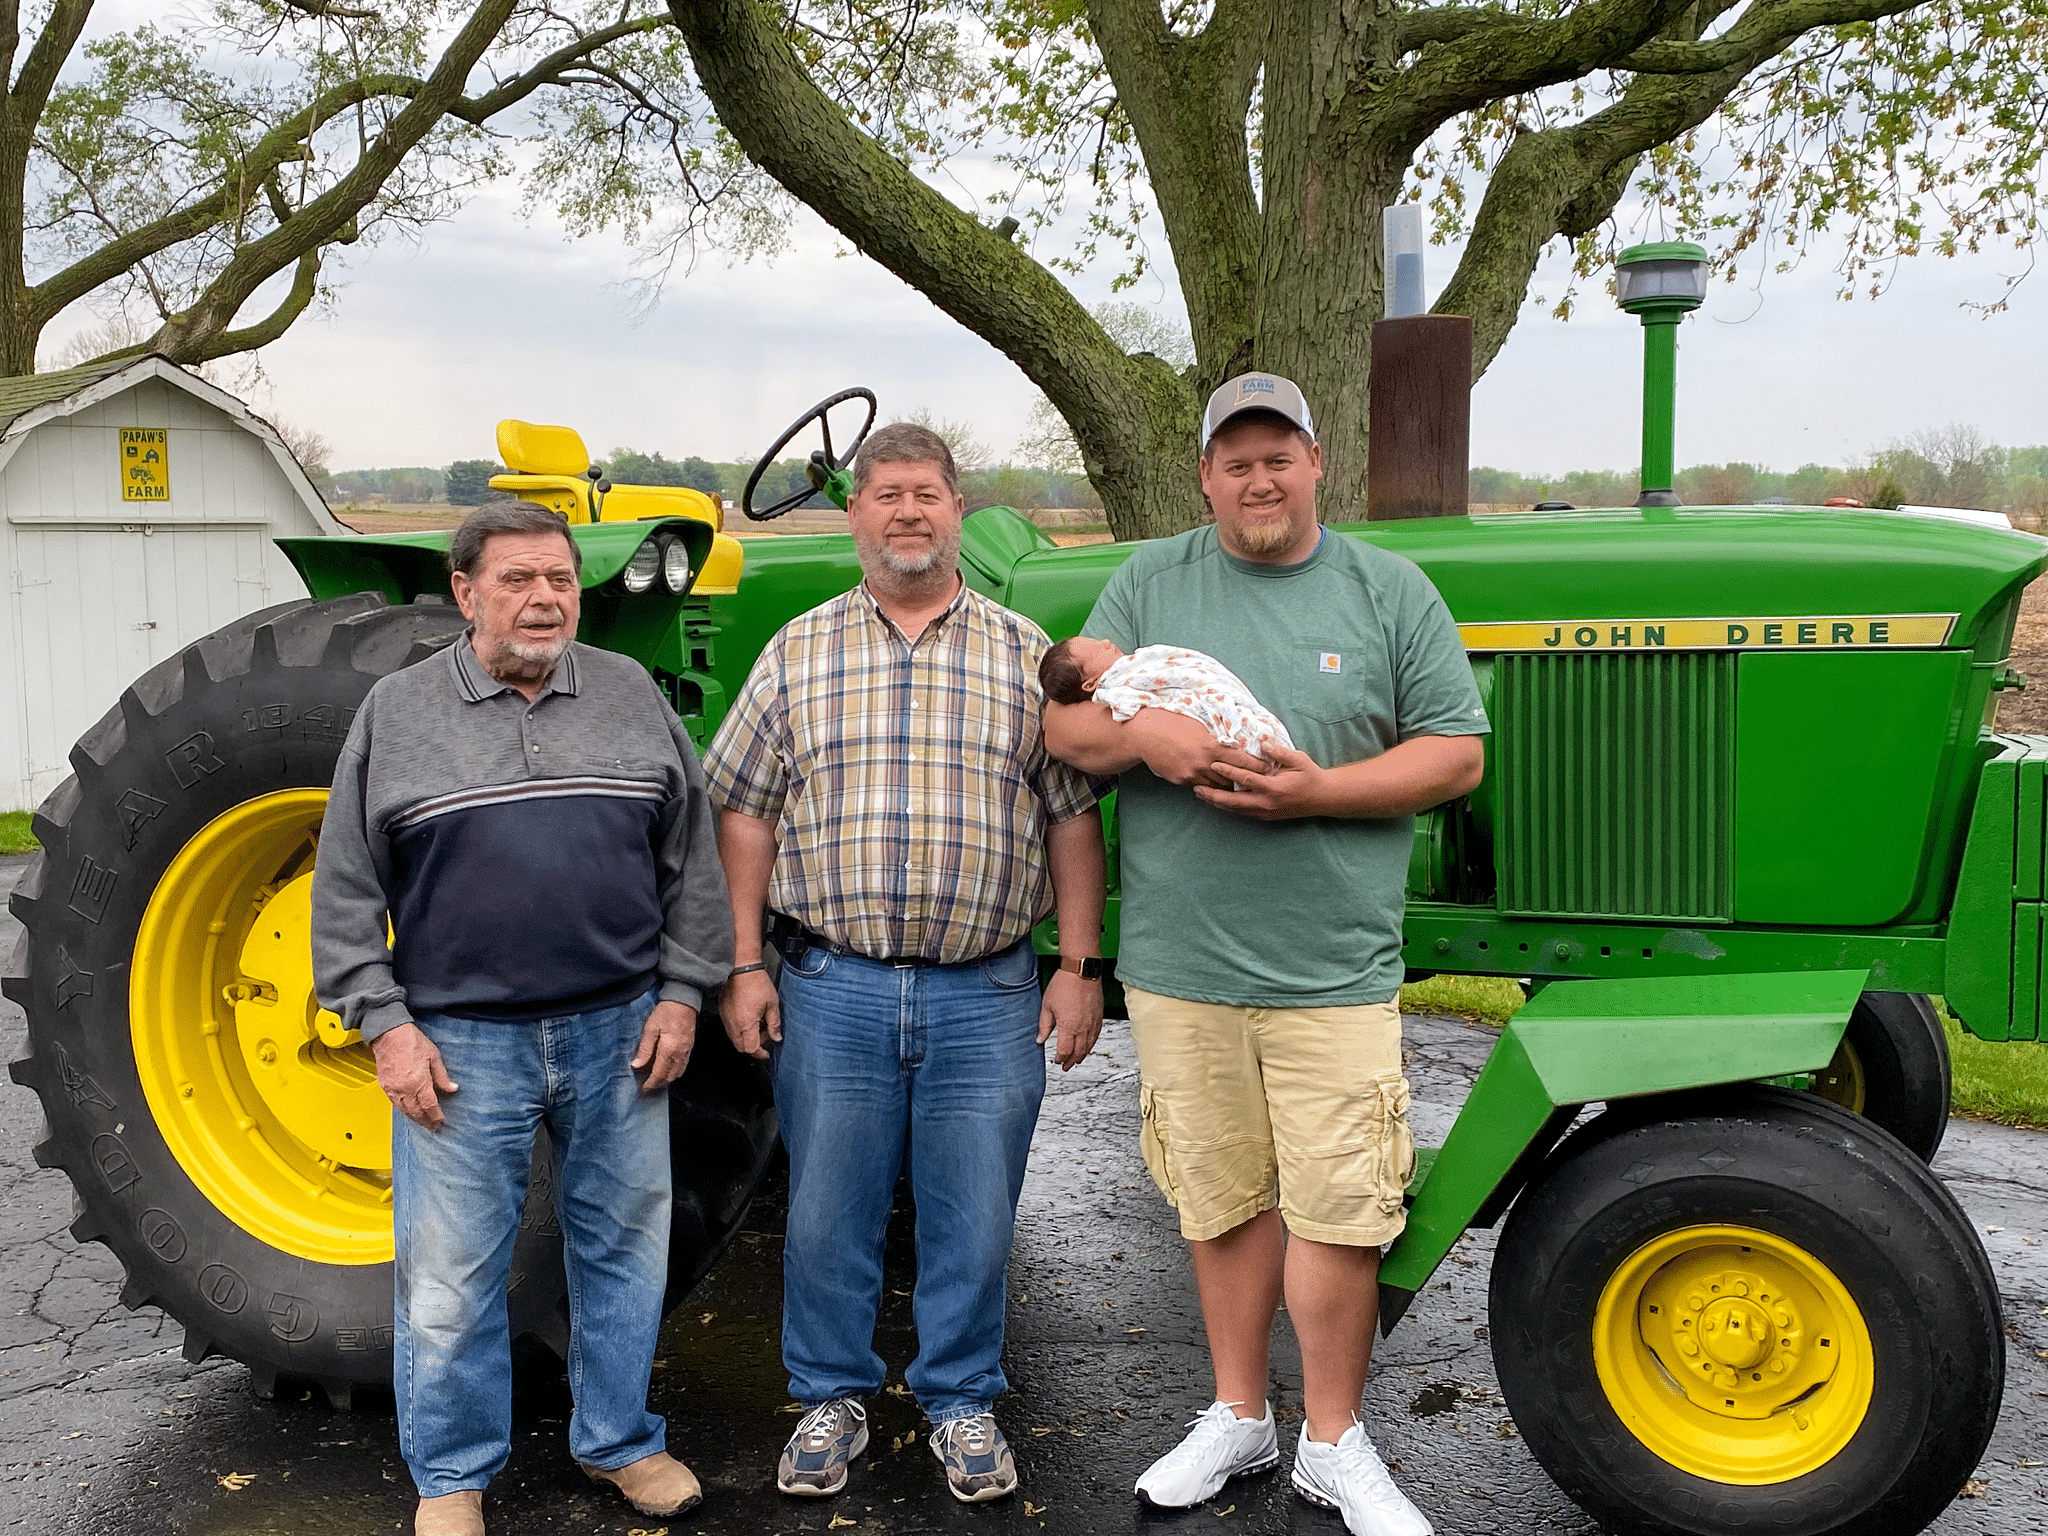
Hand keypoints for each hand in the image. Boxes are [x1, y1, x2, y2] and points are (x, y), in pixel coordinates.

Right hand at [372, 1022, 455, 1129]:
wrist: (390, 1034)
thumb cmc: (411, 1042)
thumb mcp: (434, 1057)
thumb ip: (442, 1076)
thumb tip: (452, 1088)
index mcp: (419, 1082)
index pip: (430, 1106)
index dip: (436, 1116)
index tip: (441, 1121)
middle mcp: (404, 1089)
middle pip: (416, 1112)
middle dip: (425, 1120)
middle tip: (433, 1126)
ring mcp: (393, 1089)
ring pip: (404, 1110)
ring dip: (414, 1118)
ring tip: (422, 1121)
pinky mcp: (385, 1086)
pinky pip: (395, 1104)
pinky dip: (403, 1110)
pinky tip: (408, 1110)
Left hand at [633, 1000, 697, 1089]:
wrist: (684, 1000)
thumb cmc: (667, 1010)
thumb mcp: (651, 1027)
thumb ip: (644, 1048)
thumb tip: (637, 1064)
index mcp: (669, 1049)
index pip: (659, 1073)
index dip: (651, 1083)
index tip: (643, 1088)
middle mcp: (680, 1053)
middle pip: (669, 1076)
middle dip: (658, 1084)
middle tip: (648, 1086)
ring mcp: (686, 1051)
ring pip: (678, 1073)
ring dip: (667, 1079)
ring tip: (656, 1079)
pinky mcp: (690, 1047)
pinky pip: (683, 1065)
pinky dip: (675, 1071)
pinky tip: (668, 1069)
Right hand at [721, 968, 781, 1060]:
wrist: (741, 968)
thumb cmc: (756, 983)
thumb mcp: (772, 1004)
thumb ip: (774, 1024)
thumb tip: (776, 1037)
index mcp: (746, 1023)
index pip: (751, 1049)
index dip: (760, 1054)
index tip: (766, 1054)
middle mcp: (733, 1024)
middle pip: (741, 1047)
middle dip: (754, 1047)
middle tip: (765, 1037)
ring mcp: (726, 1018)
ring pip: (735, 1039)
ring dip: (747, 1038)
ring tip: (758, 1025)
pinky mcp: (722, 1012)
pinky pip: (730, 1028)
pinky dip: (740, 1030)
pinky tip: (749, 1019)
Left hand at [1037, 969, 1103, 1070]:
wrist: (1081, 971)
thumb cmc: (1064, 984)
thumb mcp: (1047, 1005)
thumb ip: (1044, 1025)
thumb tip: (1040, 1039)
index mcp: (1068, 1026)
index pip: (1064, 1051)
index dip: (1060, 1058)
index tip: (1056, 1060)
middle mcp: (1083, 1027)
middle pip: (1078, 1052)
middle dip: (1071, 1061)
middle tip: (1066, 1066)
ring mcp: (1093, 1022)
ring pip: (1089, 1046)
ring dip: (1082, 1055)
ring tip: (1077, 1060)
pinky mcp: (1099, 1016)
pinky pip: (1096, 1036)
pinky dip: (1091, 1044)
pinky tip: (1088, 1045)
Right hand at [1131, 710, 1269, 789]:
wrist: (1145, 733)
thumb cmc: (1173, 723)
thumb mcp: (1200, 725)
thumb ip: (1217, 736)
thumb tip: (1233, 742)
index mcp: (1212, 746)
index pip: (1241, 760)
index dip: (1256, 765)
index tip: (1267, 768)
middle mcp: (1204, 763)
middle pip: (1232, 778)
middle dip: (1243, 780)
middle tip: (1255, 780)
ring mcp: (1192, 774)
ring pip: (1217, 786)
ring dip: (1225, 784)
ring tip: (1233, 783)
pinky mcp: (1181, 780)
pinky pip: (1199, 786)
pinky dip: (1206, 784)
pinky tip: (1209, 780)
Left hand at [1193, 742, 1328, 819]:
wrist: (1323, 798)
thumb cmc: (1310, 776)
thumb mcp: (1298, 759)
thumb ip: (1279, 752)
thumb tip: (1262, 744)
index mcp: (1274, 788)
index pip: (1246, 780)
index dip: (1228, 772)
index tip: (1214, 764)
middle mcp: (1267, 803)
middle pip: (1234, 801)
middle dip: (1213, 795)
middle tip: (1196, 788)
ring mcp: (1265, 812)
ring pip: (1236, 810)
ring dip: (1217, 803)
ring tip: (1201, 795)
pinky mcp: (1265, 816)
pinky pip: (1242, 812)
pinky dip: (1228, 807)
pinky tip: (1217, 802)